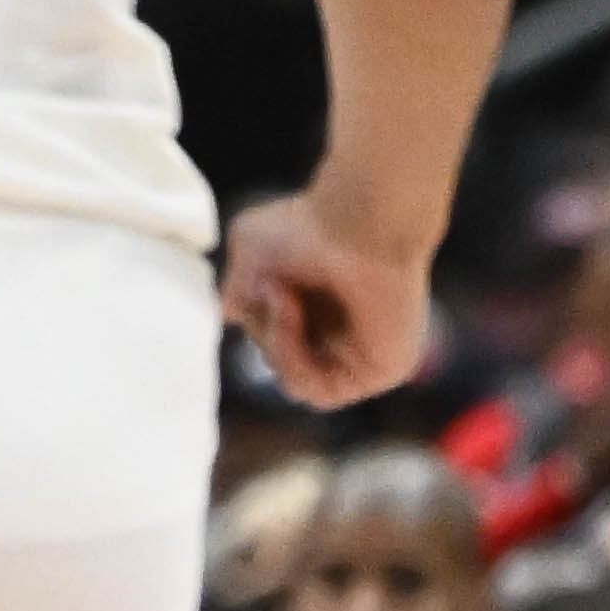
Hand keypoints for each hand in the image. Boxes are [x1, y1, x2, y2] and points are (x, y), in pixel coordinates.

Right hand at [223, 195, 432, 410]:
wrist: (360, 217)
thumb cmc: (311, 223)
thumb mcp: (250, 251)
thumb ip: (236, 290)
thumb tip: (229, 316)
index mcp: (325, 307)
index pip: (278, 341)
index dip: (259, 321)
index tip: (254, 286)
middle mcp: (347, 332)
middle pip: (282, 364)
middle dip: (266, 331)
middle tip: (273, 287)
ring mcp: (364, 355)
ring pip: (296, 383)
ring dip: (276, 344)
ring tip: (285, 298)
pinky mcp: (381, 371)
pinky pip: (321, 393)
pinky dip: (293, 359)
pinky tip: (293, 317)